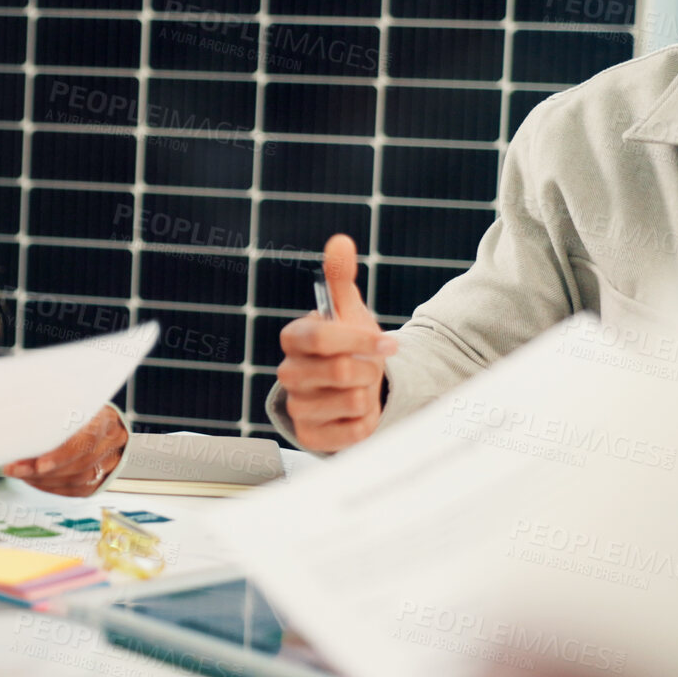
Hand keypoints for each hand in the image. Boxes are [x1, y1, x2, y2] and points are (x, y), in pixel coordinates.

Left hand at [2, 404, 127, 496]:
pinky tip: (34, 480)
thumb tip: (19, 428)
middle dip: (43, 471)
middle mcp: (111, 441)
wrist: (98, 416)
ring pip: (78, 480)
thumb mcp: (65, 400)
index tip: (38, 464)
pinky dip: (52, 487)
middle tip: (16, 468)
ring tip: (20, 473)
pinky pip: (76, 490)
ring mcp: (109, 461)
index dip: (62, 455)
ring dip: (44, 480)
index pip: (87, 439)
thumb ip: (50, 411)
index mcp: (104, 418)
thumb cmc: (75, 406)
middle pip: (80, 464)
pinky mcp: (101, 479)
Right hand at [277, 234, 396, 451]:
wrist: (353, 389)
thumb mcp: (348, 312)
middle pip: (341, 371)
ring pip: (352, 401)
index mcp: (294, 338)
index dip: (360, 340)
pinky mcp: (311, 436)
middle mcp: (288, 373)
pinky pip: (353, 432)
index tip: (388, 344)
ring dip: (370, 395)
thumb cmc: (349, 346)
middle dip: (369, 369)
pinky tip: (358, 413)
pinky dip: (366, 422)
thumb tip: (340, 240)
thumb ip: (340, 277)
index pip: (322, 337)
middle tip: (370, 369)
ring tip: (361, 389)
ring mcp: (298, 406)